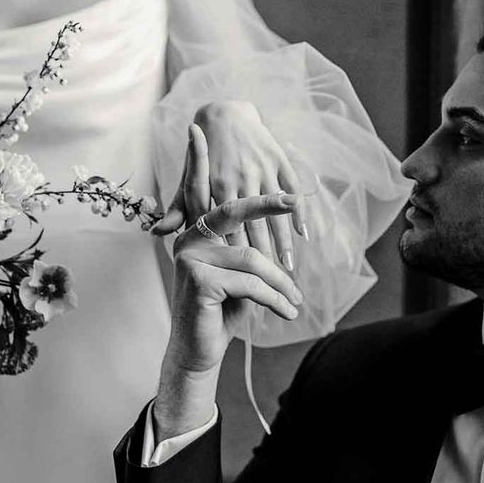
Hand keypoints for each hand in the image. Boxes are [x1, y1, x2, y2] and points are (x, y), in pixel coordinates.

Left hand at [153, 100, 307, 270]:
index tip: (240, 283)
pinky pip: (293, 190)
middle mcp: (240, 176)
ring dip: (283, 243)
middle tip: (268, 285)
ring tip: (286, 270)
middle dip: (262, 258)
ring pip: (275, 212)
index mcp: (216, 184)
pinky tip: (303, 237)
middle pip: (253, 225)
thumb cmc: (204, 157)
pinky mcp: (278, 160)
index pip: (227, 228)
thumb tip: (157, 234)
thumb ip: (179, 208)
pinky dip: (299, 214)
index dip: (234, 258)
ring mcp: (261, 168)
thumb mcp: (189, 181)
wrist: (224, 113)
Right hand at [154, 125, 302, 440]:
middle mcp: (188, 241)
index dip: (198, 160)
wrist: (197, 352)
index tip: (197, 130)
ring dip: (280, 285)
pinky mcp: (198, 280)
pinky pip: (250, 282)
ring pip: (252, 258)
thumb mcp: (235, 280)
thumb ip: (242, 251)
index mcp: (195, 234)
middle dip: (266, 203)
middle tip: (295, 198)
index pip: (199, 190)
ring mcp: (190, 258)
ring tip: (295, 304)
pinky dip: (273, 299)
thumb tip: (264, 233)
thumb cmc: (219, 312)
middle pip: (232, 211)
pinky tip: (284, 312)